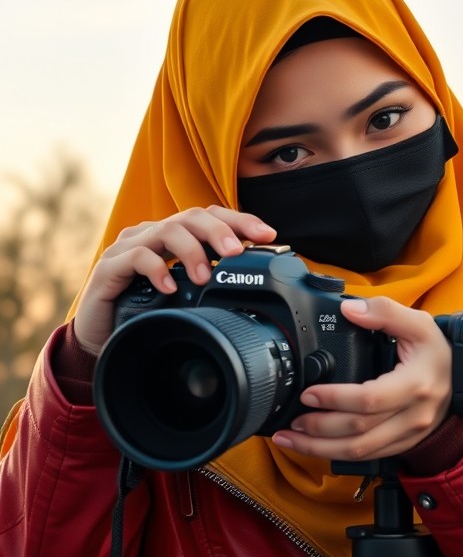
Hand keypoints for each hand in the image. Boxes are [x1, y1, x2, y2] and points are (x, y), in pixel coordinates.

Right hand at [74, 206, 275, 354]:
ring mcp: (129, 247)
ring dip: (192, 251)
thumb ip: (209, 282)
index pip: (210, 216)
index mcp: (173, 237)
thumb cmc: (146, 314)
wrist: (102, 340)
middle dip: (219, 230)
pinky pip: (137, 257)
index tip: (267, 234)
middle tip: (237, 252)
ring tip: (205, 276)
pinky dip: (157, 269)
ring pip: (167, 230)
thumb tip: (251, 281)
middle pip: (191, 216)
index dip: (240, 221)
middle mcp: (151, 235)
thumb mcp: (185, 297)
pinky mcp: (109, 266)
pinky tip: (170, 287)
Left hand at [272, 297, 452, 460]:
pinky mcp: (403, 445)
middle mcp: (412, 415)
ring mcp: (409, 434)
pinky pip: (368, 457)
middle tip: (293, 421)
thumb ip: (385, 312)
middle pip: (359, 432)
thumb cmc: (439, 353)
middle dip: (319, 429)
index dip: (335, 399)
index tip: (309, 394)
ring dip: (321, 449)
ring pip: (360, 451)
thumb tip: (349, 309)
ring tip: (291, 439)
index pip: (369, 400)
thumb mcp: (420, 324)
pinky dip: (338, 456)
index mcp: (415, 385)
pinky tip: (316, 448)